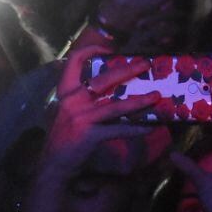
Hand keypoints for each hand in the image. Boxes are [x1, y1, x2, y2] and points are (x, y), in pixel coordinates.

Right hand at [40, 46, 159, 175]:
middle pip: (102, 79)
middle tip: (145, 65)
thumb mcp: (70, 111)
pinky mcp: (90, 134)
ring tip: (156, 96)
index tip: (109, 48)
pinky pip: (119, 129)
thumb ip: (85, 99)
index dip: (90, 50)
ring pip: (115, 105)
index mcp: (66, 92)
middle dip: (127, 70)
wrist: (55, 163)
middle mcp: (72, 100)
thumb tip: (116, 90)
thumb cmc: (66, 136)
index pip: (73, 61)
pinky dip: (137, 128)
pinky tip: (151, 126)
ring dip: (139, 101)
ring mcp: (80, 117)